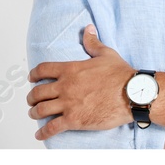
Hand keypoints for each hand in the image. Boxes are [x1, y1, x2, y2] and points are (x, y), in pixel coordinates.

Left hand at [26, 25, 136, 139]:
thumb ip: (93, 43)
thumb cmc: (122, 76)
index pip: (42, 70)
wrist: (133, 94)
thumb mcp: (106, 54)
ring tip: (34, 114)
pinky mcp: (74, 120)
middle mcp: (65, 87)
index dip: (33, 74)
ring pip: (41, 110)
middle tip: (32, 100)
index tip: (31, 78)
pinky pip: (52, 127)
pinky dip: (43, 132)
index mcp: (70, 70)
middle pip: (38, 92)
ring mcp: (68, 104)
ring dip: (34, 112)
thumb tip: (88, 29)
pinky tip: (40, 134)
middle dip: (32, 97)